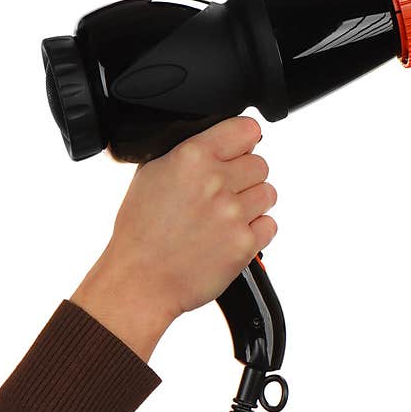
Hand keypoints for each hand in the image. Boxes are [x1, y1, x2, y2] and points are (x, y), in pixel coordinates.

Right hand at [71, 117, 276, 359]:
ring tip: (225, 217)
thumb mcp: (151, 175)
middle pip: (261, 164)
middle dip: (245, 177)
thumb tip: (219, 142)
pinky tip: (229, 236)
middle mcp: (215, 181)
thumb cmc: (141, 232)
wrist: (140, 281)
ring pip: (268, 193)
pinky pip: (270, 225)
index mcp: (191, 156)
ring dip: (252, 204)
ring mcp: (233, 213)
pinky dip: (255, 231)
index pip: (247, 129)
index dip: (244, 141)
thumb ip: (188, 152)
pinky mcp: (245, 243)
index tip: (240, 150)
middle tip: (222, 194)